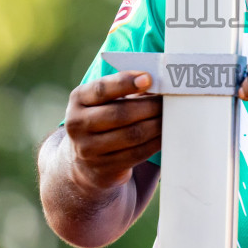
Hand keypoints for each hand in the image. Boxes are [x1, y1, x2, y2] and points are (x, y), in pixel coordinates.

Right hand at [61, 71, 162, 190]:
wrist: (85, 162)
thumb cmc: (103, 120)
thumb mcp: (103, 101)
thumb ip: (123, 89)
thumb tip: (155, 82)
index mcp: (78, 100)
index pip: (101, 89)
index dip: (125, 83)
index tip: (148, 78)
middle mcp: (77, 124)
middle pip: (120, 113)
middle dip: (149, 106)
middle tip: (168, 101)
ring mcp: (88, 149)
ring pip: (132, 135)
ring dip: (156, 124)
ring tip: (170, 116)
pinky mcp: (103, 169)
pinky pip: (137, 153)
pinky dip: (155, 142)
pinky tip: (164, 134)